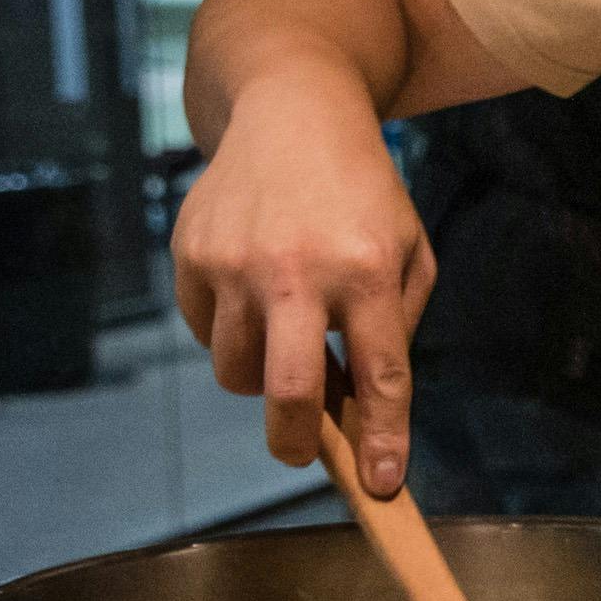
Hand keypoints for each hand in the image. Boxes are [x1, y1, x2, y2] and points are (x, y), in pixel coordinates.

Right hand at [168, 84, 437, 494]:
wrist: (294, 115)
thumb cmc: (364, 195)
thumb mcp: (409, 249)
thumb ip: (397, 324)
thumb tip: (362, 403)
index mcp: (368, 270)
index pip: (382, 374)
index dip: (384, 438)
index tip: (384, 485)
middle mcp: (298, 270)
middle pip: (286, 390)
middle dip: (293, 442)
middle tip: (302, 453)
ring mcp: (235, 263)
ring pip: (236, 370)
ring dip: (263, 380)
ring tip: (290, 343)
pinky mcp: (190, 255)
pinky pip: (206, 332)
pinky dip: (233, 335)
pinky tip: (256, 297)